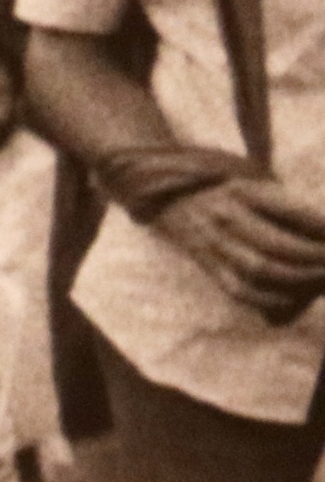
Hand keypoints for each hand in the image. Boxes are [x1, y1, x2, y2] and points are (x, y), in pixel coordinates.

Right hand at [146, 176, 324, 322]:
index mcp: (244, 191)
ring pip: (260, 271)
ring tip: (320, 280)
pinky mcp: (210, 267)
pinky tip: (293, 297)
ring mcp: (214, 245)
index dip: (322, 228)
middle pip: (276, 246)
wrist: (172, 202)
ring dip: (298, 279)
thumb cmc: (230, 194)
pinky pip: (242, 291)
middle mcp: (225, 218)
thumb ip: (289, 205)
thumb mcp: (257, 183)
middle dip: (314, 259)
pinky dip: (271, 298)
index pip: (292, 213)